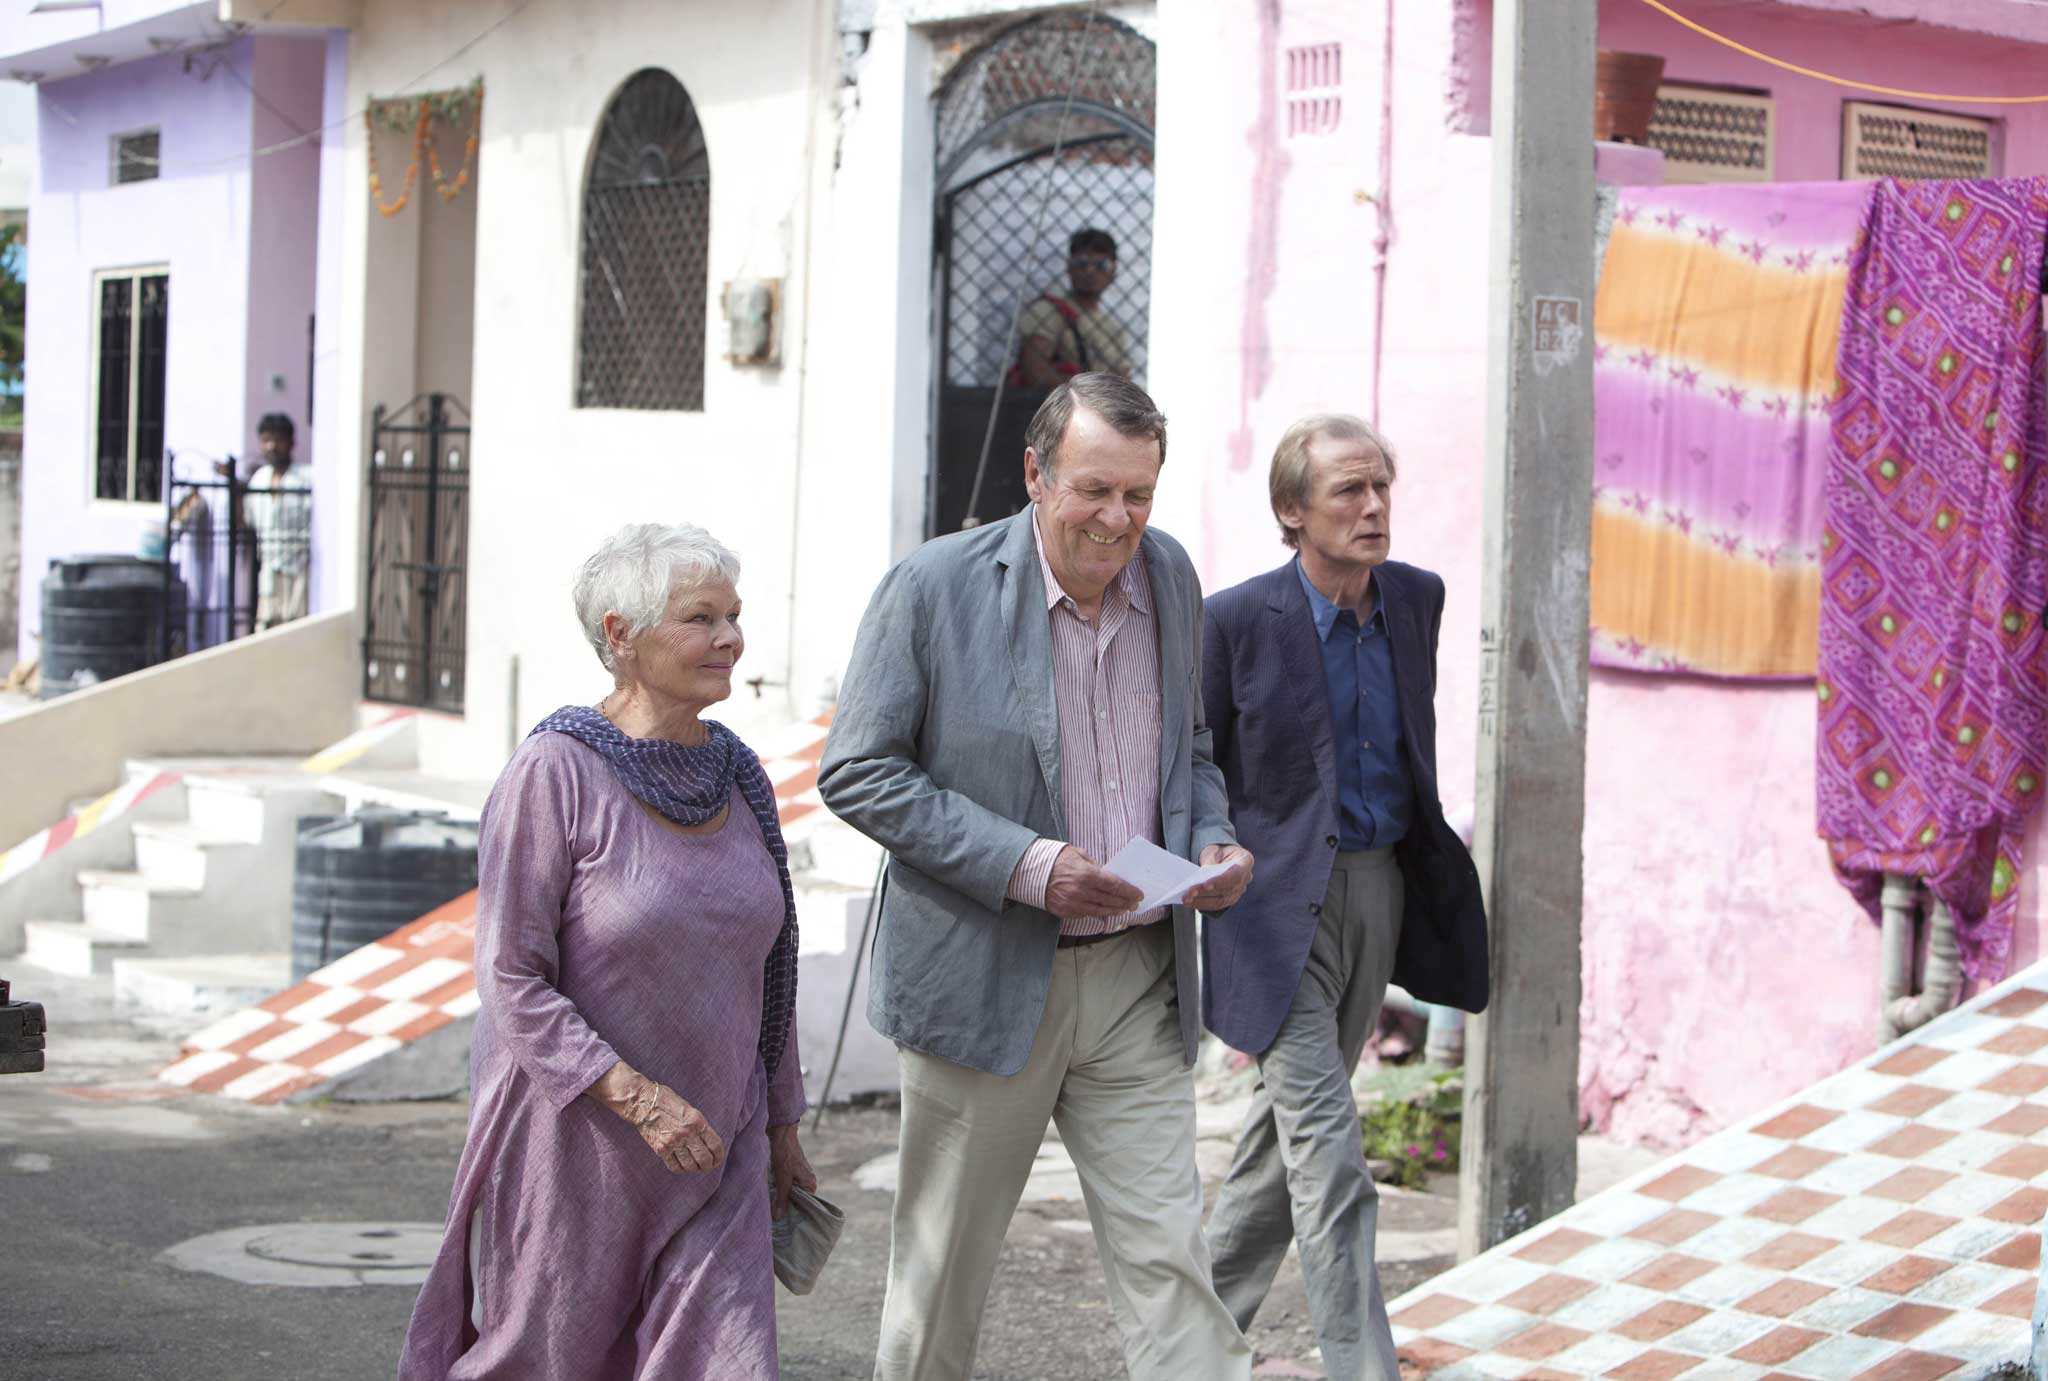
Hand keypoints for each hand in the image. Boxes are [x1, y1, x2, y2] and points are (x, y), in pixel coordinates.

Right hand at [590, 1063, 726, 1173]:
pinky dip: (681, 1170)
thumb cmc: (666, 1101)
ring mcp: (673, 1142)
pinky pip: (675, 1167)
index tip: (717, 1159)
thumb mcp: (689, 1109)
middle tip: (708, 1166)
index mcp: (697, 1121)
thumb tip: (708, 1143)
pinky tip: (683, 1166)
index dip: (719, 1156)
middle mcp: (687, 1133)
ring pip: (690, 1165)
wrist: (642, 1102)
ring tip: (696, 1167)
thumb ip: (699, 1125)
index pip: (715, 1145)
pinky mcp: (660, 1149)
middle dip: (709, 1166)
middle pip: (704, 1159)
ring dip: (696, 1169)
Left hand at [767, 1123, 818, 1218]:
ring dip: (781, 1197)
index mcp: (810, 1183)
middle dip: (786, 1206)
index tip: (784, 1223)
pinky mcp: (790, 1171)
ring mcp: (799, 1176)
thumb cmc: (785, 1154)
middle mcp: (807, 1181)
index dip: (794, 1213)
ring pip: (789, 1192)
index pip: (805, 1205)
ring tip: (771, 1207)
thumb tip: (778, 1217)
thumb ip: (781, 1198)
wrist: (780, 1133)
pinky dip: (778, 1190)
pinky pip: (785, 1185)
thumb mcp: (782, 1179)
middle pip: (797, 1200)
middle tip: (774, 1217)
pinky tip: (770, 1194)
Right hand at [1043, 846, 1143, 919]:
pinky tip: (1106, 911)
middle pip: (1110, 900)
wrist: (1030, 871)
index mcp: (1087, 874)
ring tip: (1124, 909)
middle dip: (1125, 902)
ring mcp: (1073, 904)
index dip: (1128, 891)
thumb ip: (1095, 865)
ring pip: (1100, 910)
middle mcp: (1081, 891)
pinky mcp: (1065, 912)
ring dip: (1114, 910)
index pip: (1114, 885)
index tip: (1138, 894)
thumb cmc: (1056, 859)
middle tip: (1134, 904)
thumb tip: (1108, 874)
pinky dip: (1098, 913)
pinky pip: (1086, 914)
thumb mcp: (1078, 854)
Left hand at [1184, 844, 1253, 911]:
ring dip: (1201, 901)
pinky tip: (1190, 902)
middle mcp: (1245, 878)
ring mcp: (1239, 891)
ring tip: (1186, 899)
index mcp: (1245, 861)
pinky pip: (1216, 905)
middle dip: (1206, 893)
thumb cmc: (1219, 852)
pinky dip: (1202, 904)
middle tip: (1189, 893)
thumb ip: (1210, 860)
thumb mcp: (1214, 850)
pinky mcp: (1229, 900)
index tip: (1205, 884)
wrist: (1223, 857)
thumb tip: (1202, 874)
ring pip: (1220, 901)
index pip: (1235, 874)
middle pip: (1226, 890)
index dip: (1220, 881)